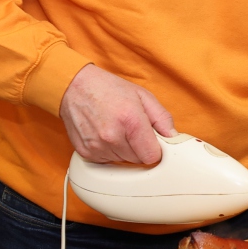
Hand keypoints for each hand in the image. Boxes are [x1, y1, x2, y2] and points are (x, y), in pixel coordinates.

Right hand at [60, 63, 176, 164]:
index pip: (152, 156)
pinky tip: (105, 135)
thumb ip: (162, 118)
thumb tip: (173, 137)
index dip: (155, 149)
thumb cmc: (109, 89)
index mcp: (131, 121)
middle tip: (132, 130)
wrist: (74, 86)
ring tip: (117, 129)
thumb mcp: (142, 96)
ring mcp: (97, 146)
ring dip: (124, 151)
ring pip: (122, 162)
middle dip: (139, 148)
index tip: (152, 142)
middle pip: (138, 160)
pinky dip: (109, 152)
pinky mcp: (86, 153)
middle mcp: (112, 136)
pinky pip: (107, 162)